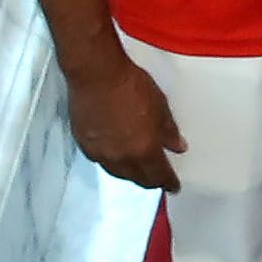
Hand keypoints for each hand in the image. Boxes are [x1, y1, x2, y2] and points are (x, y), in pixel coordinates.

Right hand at [64, 54, 185, 189]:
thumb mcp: (161, 107)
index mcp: (144, 151)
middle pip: (138, 178)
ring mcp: (100, 152)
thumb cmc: (131, 86)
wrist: (96, 75)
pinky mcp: (84, 143)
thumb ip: (169, 132)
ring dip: (130, 174)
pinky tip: (116, 156)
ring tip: (138, 170)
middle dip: (150, 181)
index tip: (173, 187)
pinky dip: (112, 162)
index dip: (168, 183)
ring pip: (118, 173)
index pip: (159, 175)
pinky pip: (101, 161)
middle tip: (157, 180)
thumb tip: (178, 147)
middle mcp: (121, 158)